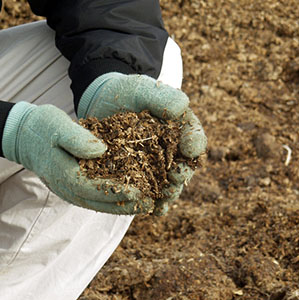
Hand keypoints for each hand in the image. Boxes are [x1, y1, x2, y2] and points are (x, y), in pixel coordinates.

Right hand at [2, 102, 152, 213]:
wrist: (24, 135)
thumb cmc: (42, 126)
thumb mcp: (58, 126)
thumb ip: (77, 139)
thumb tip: (101, 151)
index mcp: (64, 174)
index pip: (95, 189)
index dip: (119, 192)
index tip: (140, 192)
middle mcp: (67, 188)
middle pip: (100, 202)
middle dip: (126, 205)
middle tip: (150, 203)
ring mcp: (69, 190)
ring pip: (99, 203)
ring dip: (122, 206)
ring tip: (146, 204)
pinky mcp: (74, 186)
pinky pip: (96, 197)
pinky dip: (113, 199)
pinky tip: (131, 196)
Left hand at [77, 73, 206, 214]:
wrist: (103, 104)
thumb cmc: (128, 94)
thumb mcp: (143, 89)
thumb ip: (163, 97)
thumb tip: (183, 107)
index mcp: (181, 128)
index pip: (194, 137)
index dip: (195, 144)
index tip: (191, 148)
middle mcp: (174, 150)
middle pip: (185, 165)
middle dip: (182, 173)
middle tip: (176, 178)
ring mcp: (158, 166)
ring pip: (170, 183)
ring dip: (170, 193)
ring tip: (165, 198)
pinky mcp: (140, 177)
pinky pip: (151, 192)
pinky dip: (154, 202)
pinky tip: (153, 210)